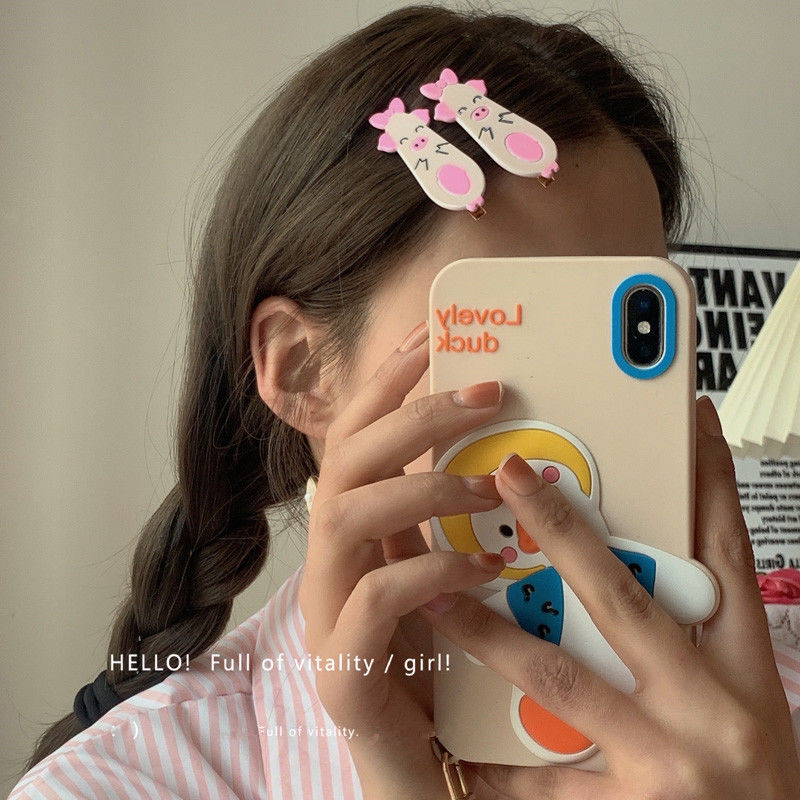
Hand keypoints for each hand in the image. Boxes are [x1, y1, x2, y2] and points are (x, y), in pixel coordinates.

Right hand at [298, 319, 508, 798]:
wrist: (419, 760)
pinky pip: (374, 599)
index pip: (356, 435)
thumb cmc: (440, 656)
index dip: (388, 381)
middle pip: (346, 460)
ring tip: (493, 485)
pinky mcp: (340, 668)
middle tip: (484, 393)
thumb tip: (510, 451)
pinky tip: (486, 570)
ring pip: (347, 515)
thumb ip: (454, 518)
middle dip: (413, 416)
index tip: (432, 336)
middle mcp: (328, 561)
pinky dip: (433, 572)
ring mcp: (325, 613)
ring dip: (425, 488)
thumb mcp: (447, 569)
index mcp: (353, 532)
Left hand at [419, 395, 799, 798]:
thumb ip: (694, 635)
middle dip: (562, 530)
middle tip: (509, 477)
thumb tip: (647, 561)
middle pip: (624, 596)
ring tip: (432, 597)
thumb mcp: (744, 698)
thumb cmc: (754, 783)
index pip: (727, 556)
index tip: (687, 424)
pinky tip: (447, 732)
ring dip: (489, 631)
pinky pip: (544, 779)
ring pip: (559, 676)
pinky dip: (496, 756)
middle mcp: (710, 707)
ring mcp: (667, 760)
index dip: (708, 484)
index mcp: (744, 669)